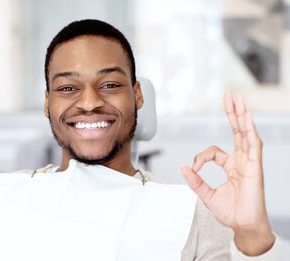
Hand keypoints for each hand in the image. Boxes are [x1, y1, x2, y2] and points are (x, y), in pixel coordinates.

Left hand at [181, 93, 274, 255]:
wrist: (243, 226)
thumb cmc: (231, 212)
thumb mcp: (207, 195)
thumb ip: (196, 181)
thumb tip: (183, 168)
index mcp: (231, 166)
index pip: (214, 151)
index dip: (201, 156)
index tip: (194, 167)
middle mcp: (241, 161)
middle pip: (237, 132)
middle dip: (232, 114)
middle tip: (229, 96)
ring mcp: (249, 163)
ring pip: (246, 134)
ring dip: (242, 116)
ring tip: (238, 100)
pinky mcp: (255, 168)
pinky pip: (254, 146)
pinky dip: (250, 131)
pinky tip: (247, 118)